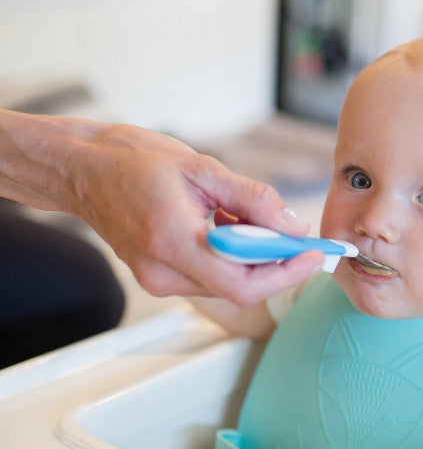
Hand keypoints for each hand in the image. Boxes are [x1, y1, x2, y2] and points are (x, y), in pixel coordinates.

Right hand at [70, 123, 324, 301]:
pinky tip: (222, 222)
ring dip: (251, 256)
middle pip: (239, 287)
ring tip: (242, 214)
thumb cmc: (134, 160)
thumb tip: (293, 225)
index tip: (313, 253)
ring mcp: (157, 280)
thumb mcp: (203, 168)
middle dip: (275, 262)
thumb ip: (253, 199)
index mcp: (172, 241)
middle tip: (295, 234)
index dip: (286, 272)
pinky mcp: (157, 278)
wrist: (83, 171)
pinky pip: (208, 276)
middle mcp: (163, 271)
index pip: (243, 283)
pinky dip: (229, 255)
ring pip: (226, 283)